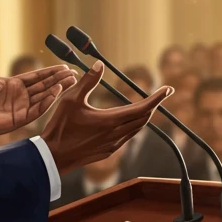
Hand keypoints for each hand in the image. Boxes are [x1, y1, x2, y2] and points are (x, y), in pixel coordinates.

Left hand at [0, 34, 76, 139]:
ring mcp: (21, 108)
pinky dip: (48, 102)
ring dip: (58, 89)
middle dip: (60, 79)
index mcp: (13, 84)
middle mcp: (20, 96)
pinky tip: (57, 92)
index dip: (51, 72)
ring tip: (71, 81)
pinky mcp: (19, 119)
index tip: (65, 66)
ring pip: (44, 97)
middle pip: (45, 86)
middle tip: (75, 73)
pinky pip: (37, 110)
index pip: (37, 77)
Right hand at [41, 60, 173, 174]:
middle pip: (143, 118)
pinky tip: (127, 122)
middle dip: (153, 105)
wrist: (53, 157)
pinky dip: (133, 126)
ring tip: (147, 106)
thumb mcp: (71, 99)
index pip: (142, 108)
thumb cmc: (60, 127)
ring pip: (136, 129)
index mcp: (111, 120)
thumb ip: (88, 81)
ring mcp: (113, 145)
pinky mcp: (108, 152)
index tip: (167, 89)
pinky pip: (127, 137)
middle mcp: (116, 134)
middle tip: (161, 94)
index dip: (157, 98)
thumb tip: (99, 64)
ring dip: (143, 116)